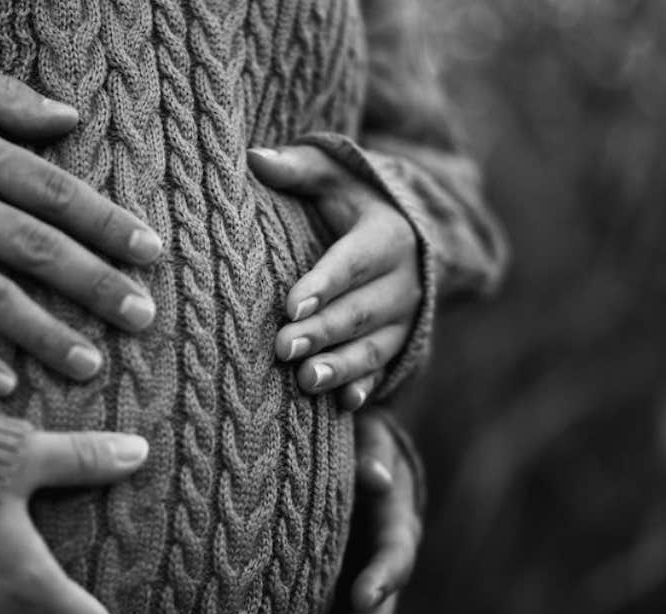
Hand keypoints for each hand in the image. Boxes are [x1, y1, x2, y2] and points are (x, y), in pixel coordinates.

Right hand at [0, 57, 163, 396]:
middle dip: (96, 286)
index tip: (150, 254)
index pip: (52, 189)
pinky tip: (6, 385)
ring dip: (44, 333)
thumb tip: (70, 116)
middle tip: (142, 318)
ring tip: (91, 363)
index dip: (107, 223)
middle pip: (35, 248)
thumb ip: (0, 96)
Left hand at [247, 146, 420, 410]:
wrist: (412, 229)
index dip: (323, 284)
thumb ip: (299, 167)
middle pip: (360, 310)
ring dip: (342, 366)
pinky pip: (386, 369)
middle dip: (322, 332)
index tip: (289, 305)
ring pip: (375, 346)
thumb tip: (252, 157)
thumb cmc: (356, 199)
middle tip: (282, 349)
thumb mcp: (337, 174)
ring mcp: (406, 316)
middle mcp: (405, 279)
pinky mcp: (404, 343)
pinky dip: (366, 387)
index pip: (353, 262)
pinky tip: (345, 404)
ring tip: (306, 381)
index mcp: (388, 235)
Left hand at [290, 413, 421, 613]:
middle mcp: (382, 570)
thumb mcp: (367, 434)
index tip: (363, 594)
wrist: (354, 456)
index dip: (382, 576)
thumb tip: (373, 474)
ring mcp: (360, 595)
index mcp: (395, 526)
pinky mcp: (336, 608)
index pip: (395, 556)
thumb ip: (370, 450)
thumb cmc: (357, 438)